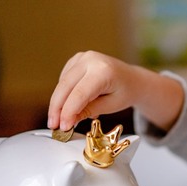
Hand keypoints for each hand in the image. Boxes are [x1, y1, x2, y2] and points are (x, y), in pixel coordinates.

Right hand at [48, 51, 182, 131]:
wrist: (132, 80)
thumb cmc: (125, 92)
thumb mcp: (110, 106)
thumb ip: (88, 111)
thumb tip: (67, 120)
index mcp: (104, 71)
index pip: (79, 94)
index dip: (68, 112)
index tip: (62, 127)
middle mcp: (91, 60)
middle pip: (66, 86)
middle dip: (57, 108)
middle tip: (54, 125)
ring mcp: (83, 57)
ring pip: (62, 83)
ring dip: (58, 102)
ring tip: (61, 120)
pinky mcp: (77, 59)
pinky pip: (64, 78)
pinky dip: (64, 93)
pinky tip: (69, 104)